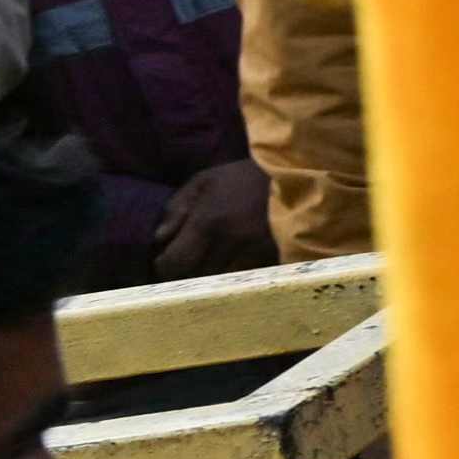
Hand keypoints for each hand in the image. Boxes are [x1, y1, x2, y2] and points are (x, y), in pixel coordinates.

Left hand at [148, 158, 274, 278]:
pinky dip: (233, 277)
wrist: (298, 176)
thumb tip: (160, 238)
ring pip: (219, 282)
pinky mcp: (273, 260)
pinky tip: (232, 266)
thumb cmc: (247, 177)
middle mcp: (229, 243)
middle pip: (194, 278)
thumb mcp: (205, 180)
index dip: (164, 266)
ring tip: (207, 267)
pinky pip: (243, 279)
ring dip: (210, 278)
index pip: (173, 263)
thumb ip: (177, 207)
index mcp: (207, 222)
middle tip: (184, 267)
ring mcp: (254, 255)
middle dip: (185, 274)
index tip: (165, 262)